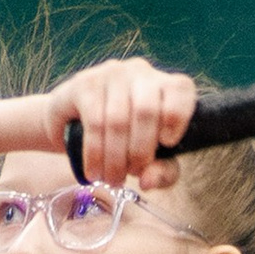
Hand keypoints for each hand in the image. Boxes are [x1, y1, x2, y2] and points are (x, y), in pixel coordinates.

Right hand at [43, 56, 196, 189]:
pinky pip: (93, 121)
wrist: (74, 125)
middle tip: (130, 175)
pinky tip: (94, 170)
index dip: (178, 117)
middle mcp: (140, 72)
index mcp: (165, 85)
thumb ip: (162, 172)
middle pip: (146, 111)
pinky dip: (95, 153)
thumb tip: (147, 181)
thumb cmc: (124, 142)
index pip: (181, 89)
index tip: (168, 143)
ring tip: (111, 179)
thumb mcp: (151, 160)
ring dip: (114, 159)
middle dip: (138, 152)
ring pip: (117, 120)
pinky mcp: (84, 83)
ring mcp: (111, 74)